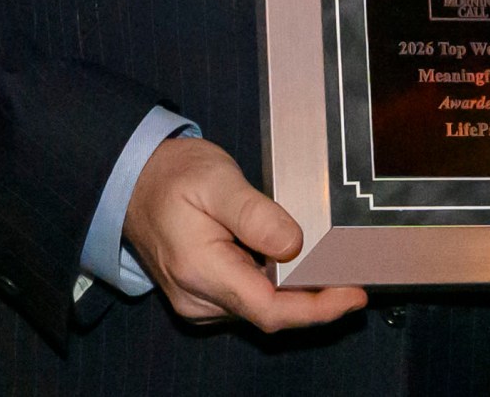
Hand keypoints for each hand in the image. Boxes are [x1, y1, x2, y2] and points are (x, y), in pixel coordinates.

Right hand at [122, 136, 366, 331]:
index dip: (316, 309)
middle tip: (355, 275)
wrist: (134, 182)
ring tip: (335, 268)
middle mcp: (198, 298)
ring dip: (299, 295)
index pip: (268, 308)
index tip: (354, 295)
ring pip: (261, 309)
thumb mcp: (217, 180)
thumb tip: (294, 244)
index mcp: (201, 270)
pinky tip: (301, 266)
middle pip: (270, 313)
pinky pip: (249, 298)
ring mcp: (199, 301)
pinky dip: (280, 288)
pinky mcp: (203, 294)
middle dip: (317, 301)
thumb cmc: (174, 176)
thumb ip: (255, 214)